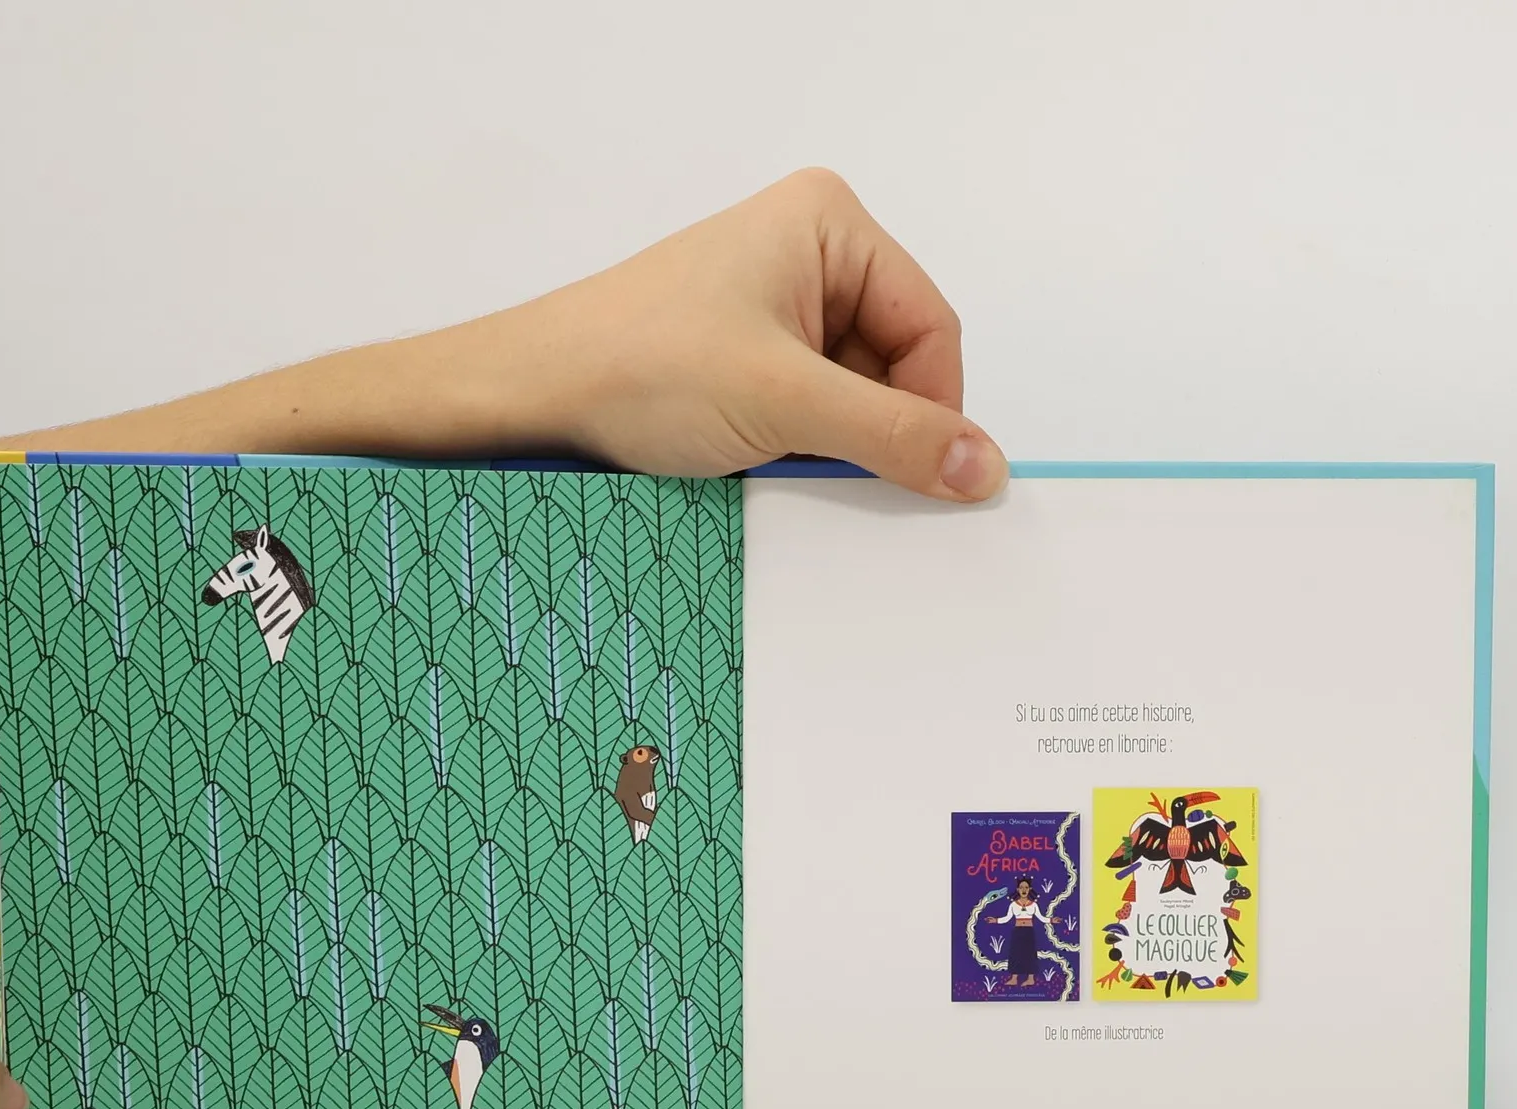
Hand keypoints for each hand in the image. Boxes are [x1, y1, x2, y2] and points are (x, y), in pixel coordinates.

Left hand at [486, 168, 1008, 499]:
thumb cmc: (638, 367)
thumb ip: (893, 436)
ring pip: (855, 396)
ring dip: (831, 444)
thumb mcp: (785, 404)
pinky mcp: (746, 356)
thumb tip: (984, 467)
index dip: (932, 408)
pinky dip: (799, 449)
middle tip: (826, 468)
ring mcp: (775, 306)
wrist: (531, 399)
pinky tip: (757, 462)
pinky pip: (810, 411)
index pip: (932, 328)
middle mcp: (809, 254)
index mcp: (829, 224)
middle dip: (873, 426)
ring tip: (772, 458)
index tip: (921, 475)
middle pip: (898, 363)